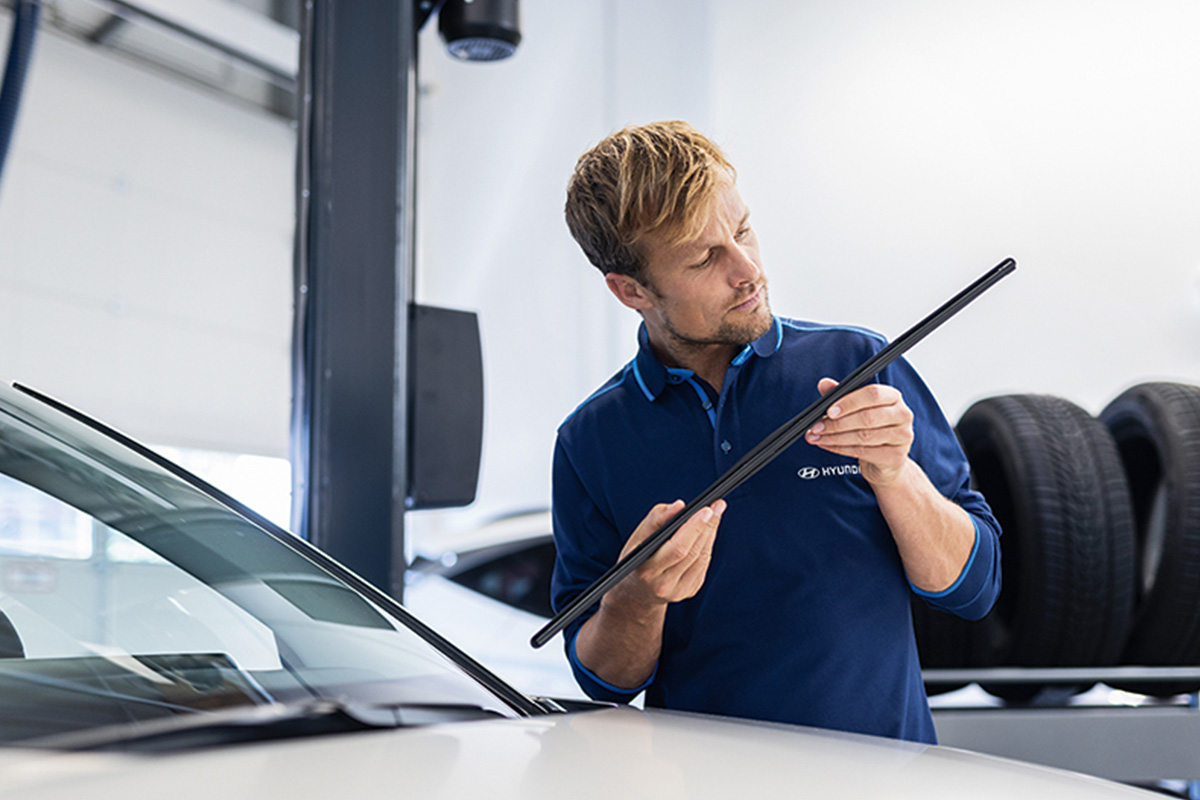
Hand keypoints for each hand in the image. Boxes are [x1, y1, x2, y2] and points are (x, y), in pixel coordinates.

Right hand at [607, 498, 724, 609]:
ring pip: (701, 557)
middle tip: (717, 506)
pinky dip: (707, 545)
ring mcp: (678, 591)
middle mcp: (663, 584)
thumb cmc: (636, 557)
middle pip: (692, 552)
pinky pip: (703, 565)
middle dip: (707, 526)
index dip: (694, 528)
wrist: (636, 591)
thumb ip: (657, 518)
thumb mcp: (638, 535)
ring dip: (710, 534)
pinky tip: (708, 532)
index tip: (706, 510)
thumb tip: (680, 506)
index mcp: (646, 570)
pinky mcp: (690, 591)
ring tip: (715, 514)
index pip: (677, 548)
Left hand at [804, 378, 913, 485]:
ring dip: (835, 437)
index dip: (849, 402)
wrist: (886, 459)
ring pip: (863, 436)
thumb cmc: (871, 427)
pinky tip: (828, 445)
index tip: (829, 410)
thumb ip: (841, 395)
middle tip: (817, 427)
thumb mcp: (856, 408)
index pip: (872, 394)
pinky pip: (864, 452)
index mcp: (893, 396)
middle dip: (837, 423)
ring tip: (817, 437)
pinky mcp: (896, 456)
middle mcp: (902, 414)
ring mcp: (902, 436)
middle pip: (867, 417)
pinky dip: (841, 448)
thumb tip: (824, 384)